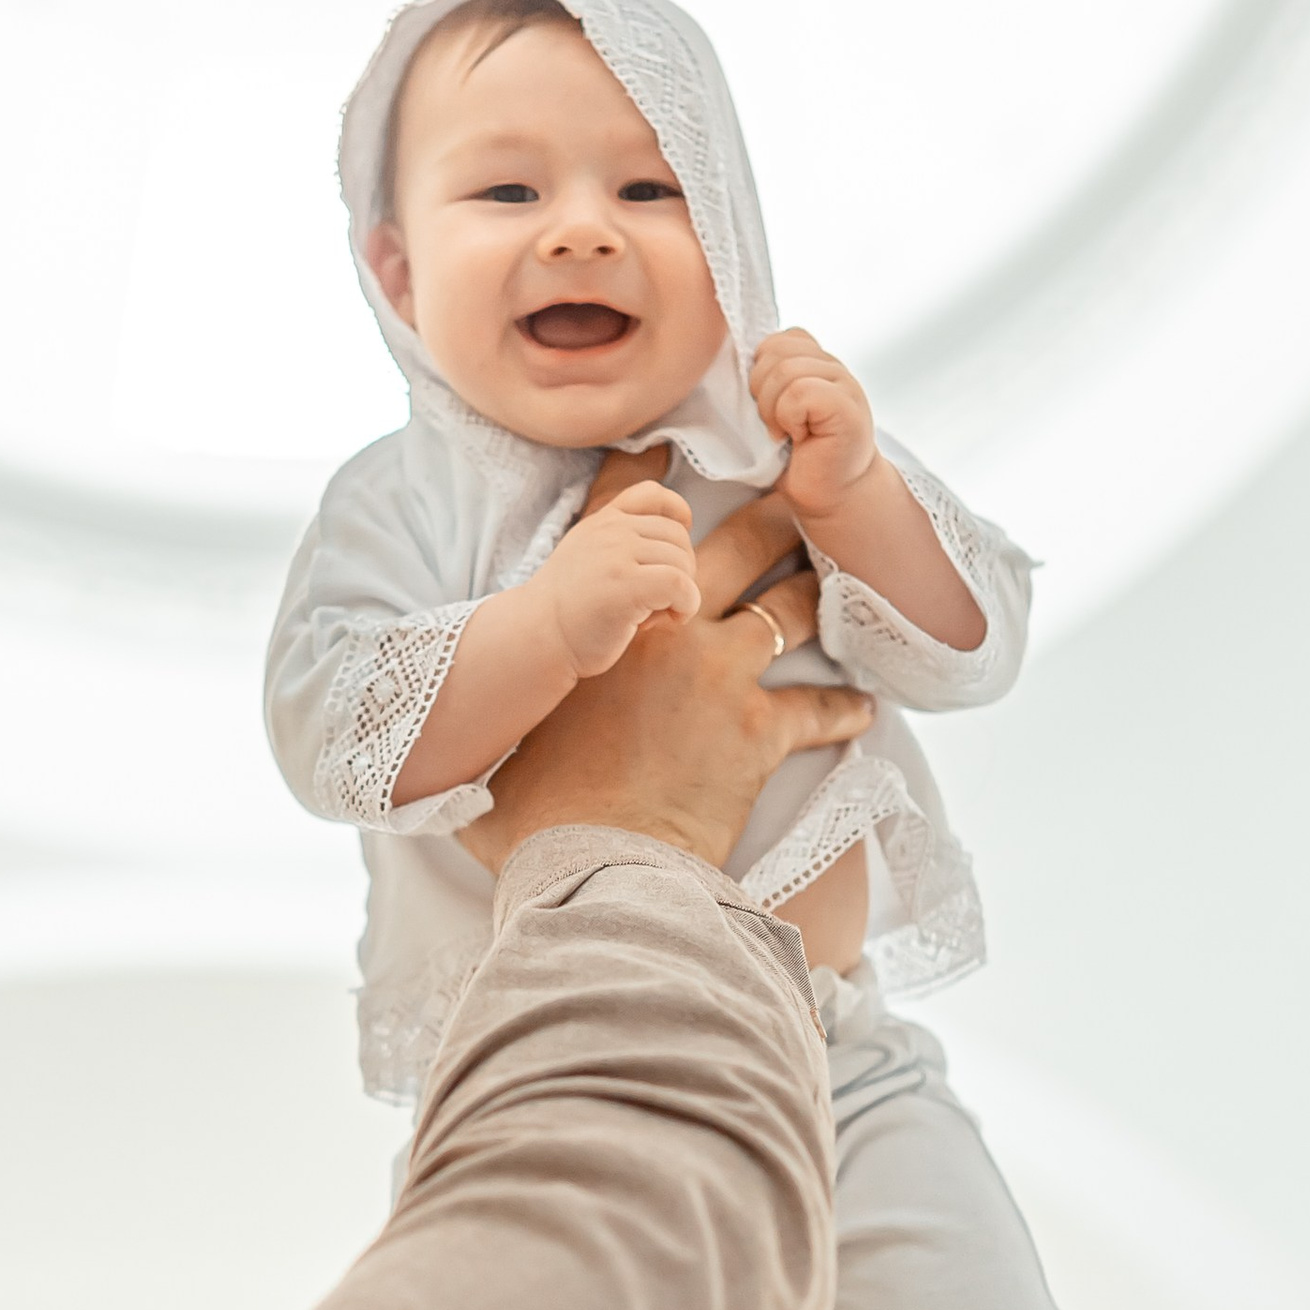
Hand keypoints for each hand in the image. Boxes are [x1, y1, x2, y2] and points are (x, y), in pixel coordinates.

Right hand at [458, 488, 873, 878]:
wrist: (597, 863)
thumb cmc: (536, 819)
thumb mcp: (495, 760)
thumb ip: (489, 742)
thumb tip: (446, 770)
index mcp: (595, 627)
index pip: (612, 529)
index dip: (637, 480)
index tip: (664, 446)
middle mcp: (665, 635)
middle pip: (729, 551)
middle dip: (764, 520)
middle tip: (792, 500)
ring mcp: (718, 677)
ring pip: (782, 612)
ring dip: (810, 595)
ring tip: (832, 583)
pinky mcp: (760, 731)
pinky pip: (815, 708)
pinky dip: (842, 709)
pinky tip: (864, 710)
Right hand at [527, 482, 699, 679]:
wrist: (536, 638)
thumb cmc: (568, 611)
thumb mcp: (587, 558)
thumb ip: (619, 544)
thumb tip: (675, 551)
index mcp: (602, 522)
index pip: (652, 493)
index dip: (678, 515)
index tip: (675, 549)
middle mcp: (611, 531)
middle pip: (678, 536)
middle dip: (681, 570)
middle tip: (658, 601)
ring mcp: (618, 554)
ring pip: (682, 562)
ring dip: (682, 593)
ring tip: (655, 615)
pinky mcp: (628, 584)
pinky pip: (682, 585)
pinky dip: (687, 605)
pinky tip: (669, 620)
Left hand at [751, 329, 878, 522]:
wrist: (830, 496)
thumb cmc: (797, 459)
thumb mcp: (774, 409)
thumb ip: (767, 378)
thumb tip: (734, 359)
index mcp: (816, 362)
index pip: (780, 339)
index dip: (761, 370)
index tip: (768, 407)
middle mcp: (833, 367)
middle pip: (777, 350)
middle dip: (761, 389)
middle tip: (774, 424)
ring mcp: (845, 384)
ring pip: (786, 370)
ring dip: (773, 408)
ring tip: (784, 433)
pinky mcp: (847, 408)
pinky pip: (800, 392)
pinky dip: (788, 417)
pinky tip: (797, 437)